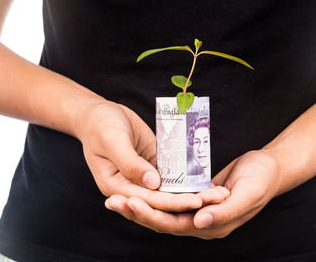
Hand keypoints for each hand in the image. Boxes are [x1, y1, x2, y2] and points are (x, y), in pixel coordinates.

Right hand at [76, 100, 228, 211]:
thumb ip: (130, 163)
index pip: (148, 200)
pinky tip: (204, 177)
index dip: (173, 202)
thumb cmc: (100, 125)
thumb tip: (153, 184)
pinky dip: (187, 178)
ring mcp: (143, 176)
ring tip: (216, 192)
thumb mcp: (112, 141)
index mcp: (115, 186)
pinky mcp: (153, 165)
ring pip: (169, 190)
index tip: (196, 202)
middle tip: (216, 198)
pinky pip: (171, 174)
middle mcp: (131, 186)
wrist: (98, 113)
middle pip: (163, 201)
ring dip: (192, 192)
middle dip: (189, 201)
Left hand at [105, 150, 281, 238]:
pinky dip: (153, 196)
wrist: (269, 168)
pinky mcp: (195, 199)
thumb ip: (226, 211)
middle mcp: (202, 224)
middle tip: (113, 201)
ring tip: (117, 197)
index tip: (130, 203)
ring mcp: (198, 212)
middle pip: (163, 221)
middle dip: (138, 213)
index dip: (151, 216)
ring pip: (163, 212)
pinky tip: (137, 188)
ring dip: (140, 205)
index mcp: (213, 226)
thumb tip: (200, 223)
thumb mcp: (249, 193)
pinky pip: (170, 200)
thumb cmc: (261, 179)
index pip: (175, 226)